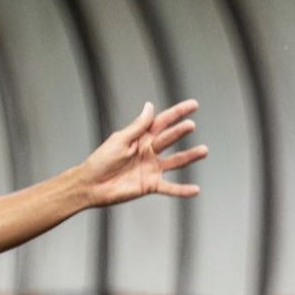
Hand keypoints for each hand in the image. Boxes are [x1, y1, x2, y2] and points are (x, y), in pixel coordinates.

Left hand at [79, 99, 207, 206]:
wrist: (90, 185)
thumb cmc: (100, 161)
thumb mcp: (119, 140)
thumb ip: (137, 126)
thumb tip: (149, 107)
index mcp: (140, 138)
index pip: (162, 122)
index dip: (177, 113)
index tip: (193, 105)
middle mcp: (149, 152)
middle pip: (169, 139)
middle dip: (180, 131)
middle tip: (190, 125)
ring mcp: (151, 169)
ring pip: (175, 161)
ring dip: (189, 156)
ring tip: (203, 150)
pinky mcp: (150, 185)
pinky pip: (170, 187)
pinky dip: (182, 190)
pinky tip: (196, 189)